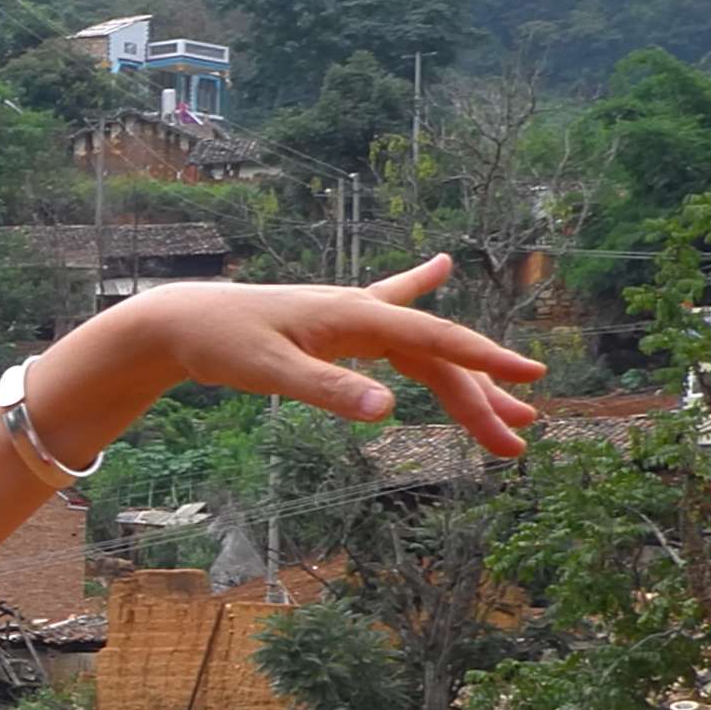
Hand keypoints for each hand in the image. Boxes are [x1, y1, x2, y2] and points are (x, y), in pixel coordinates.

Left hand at [118, 261, 542, 455]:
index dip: (486, 362)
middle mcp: (363, 311)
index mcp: (357, 317)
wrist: (179, 320)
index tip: (531, 379)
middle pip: (437, 358)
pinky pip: (389, 314)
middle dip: (480, 399)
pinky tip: (441, 267)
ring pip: (421, 352)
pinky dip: (418, 291)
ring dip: (464, 384)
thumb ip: (329, 391)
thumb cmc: (220, 343)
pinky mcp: (335, 323)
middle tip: (519, 442)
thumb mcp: (270, 373)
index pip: (436, 342)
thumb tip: (389, 411)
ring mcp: (351, 314)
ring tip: (505, 419)